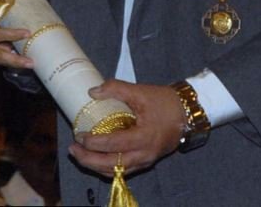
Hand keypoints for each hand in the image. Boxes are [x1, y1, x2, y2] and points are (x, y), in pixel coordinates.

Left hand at [68, 80, 185, 176]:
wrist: (187, 112)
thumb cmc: (164, 101)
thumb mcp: (140, 91)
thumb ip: (116, 88)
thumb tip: (92, 92)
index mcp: (144, 137)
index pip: (114, 145)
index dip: (94, 142)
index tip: (79, 135)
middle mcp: (145, 154)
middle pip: (112, 165)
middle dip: (89, 160)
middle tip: (73, 149)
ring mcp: (146, 160)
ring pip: (117, 172)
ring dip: (96, 166)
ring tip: (79, 155)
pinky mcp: (146, 161)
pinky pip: (124, 170)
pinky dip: (107, 168)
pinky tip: (95, 160)